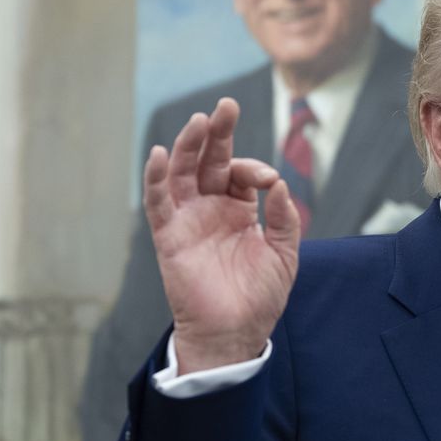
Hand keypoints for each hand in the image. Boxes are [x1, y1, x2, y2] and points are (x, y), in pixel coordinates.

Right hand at [143, 97, 299, 374]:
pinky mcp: (169, 237)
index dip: (253, 168)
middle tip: (226, 106)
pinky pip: (158, 202)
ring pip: (183, 173)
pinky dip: (156, 178)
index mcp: (237, 209)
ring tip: (199, 121)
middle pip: (209, 160)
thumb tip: (279, 184)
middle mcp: (210, 208)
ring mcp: (188, 220)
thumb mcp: (284, 254)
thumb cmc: (259, 298)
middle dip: (217, 132)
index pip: (239, 172)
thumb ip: (284, 218)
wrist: (235, 334)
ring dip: (189, 145)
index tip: (268, 180)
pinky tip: (161, 154)